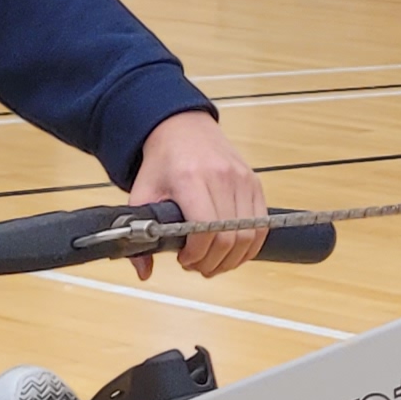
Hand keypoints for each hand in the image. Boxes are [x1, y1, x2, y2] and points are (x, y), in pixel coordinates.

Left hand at [128, 111, 264, 278]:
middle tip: (198, 266)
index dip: (196, 255)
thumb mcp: (141, 193)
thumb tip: (143, 271)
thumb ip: (138, 233)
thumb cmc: (163, 161)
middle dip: (213, 262)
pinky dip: (250, 246)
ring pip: (249, 235)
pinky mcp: (254, 182)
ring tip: (214, 261)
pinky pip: (262, 225)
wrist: (183, 128)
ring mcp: (242, 179)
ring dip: (232, 258)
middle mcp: (222, 177)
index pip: (205, 230)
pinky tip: (232, 251)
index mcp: (191, 178)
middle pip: (229, 238)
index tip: (184, 259)